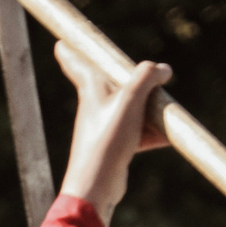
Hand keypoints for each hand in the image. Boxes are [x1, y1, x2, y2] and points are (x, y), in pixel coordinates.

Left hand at [54, 43, 172, 226]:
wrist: (97, 183)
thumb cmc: (107, 139)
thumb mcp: (130, 100)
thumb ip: (146, 78)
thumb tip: (162, 69)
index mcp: (92, 89)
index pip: (78, 64)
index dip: (71, 52)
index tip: (60, 43)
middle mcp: (96, 106)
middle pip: (106, 84)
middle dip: (114, 76)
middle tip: (109, 65)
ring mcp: (106, 126)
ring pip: (130, 108)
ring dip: (147, 107)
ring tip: (162, 103)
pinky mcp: (116, 145)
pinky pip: (140, 131)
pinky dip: (152, 132)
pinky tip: (166, 135)